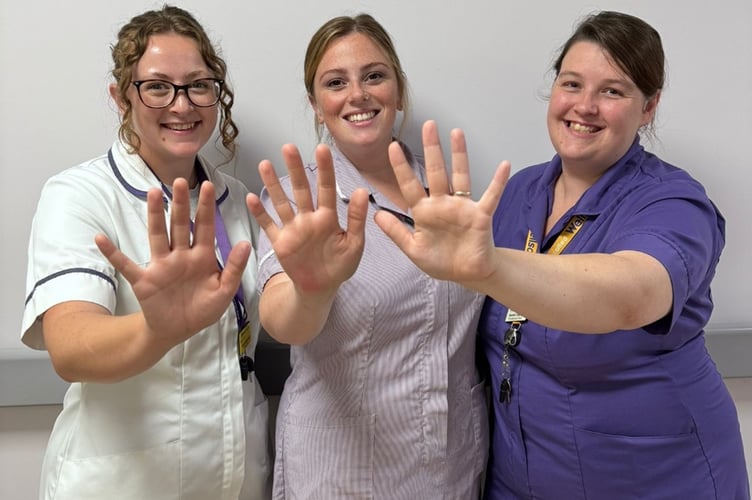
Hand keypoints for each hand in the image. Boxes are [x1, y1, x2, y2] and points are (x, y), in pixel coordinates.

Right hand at [95, 179, 250, 347]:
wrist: (177, 331)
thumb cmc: (202, 310)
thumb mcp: (224, 292)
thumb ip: (234, 268)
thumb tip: (245, 243)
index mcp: (202, 257)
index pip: (205, 227)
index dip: (206, 207)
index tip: (208, 185)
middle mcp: (181, 256)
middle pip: (181, 225)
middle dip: (181, 204)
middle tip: (179, 180)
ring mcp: (161, 266)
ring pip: (158, 235)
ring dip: (155, 215)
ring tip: (152, 193)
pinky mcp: (143, 280)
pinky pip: (126, 264)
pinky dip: (112, 253)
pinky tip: (100, 238)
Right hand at [246, 143, 368, 294]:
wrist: (321, 288)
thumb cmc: (340, 266)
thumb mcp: (354, 244)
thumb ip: (356, 219)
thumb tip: (362, 190)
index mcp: (328, 218)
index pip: (326, 189)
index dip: (324, 169)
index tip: (321, 149)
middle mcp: (308, 218)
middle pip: (300, 189)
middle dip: (294, 169)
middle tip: (288, 147)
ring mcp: (293, 229)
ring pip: (281, 202)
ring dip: (273, 184)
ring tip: (265, 164)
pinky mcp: (281, 242)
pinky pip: (268, 225)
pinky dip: (260, 213)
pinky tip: (252, 197)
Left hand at [375, 120, 510, 284]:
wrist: (467, 274)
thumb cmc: (441, 261)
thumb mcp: (413, 249)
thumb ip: (397, 232)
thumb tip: (377, 215)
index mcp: (424, 212)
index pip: (409, 185)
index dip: (401, 167)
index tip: (392, 147)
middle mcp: (442, 204)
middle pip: (435, 171)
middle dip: (432, 149)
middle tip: (428, 125)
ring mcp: (462, 207)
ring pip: (460, 176)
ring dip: (459, 155)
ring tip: (456, 132)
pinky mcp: (480, 215)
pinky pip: (491, 196)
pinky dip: (498, 182)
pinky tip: (504, 165)